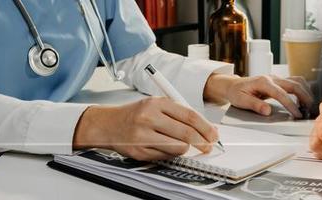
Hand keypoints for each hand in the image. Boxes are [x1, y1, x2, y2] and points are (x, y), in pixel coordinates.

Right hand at [73, 97, 217, 160]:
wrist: (107, 124)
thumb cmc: (136, 114)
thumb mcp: (157, 105)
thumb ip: (180, 115)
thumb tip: (206, 129)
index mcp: (157, 103)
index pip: (189, 115)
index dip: (205, 127)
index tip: (214, 135)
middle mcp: (149, 117)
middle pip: (186, 133)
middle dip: (202, 142)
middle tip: (208, 146)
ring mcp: (143, 135)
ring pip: (177, 147)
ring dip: (186, 148)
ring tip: (184, 145)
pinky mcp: (139, 150)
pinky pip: (165, 156)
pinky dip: (171, 154)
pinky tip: (167, 147)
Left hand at [204, 74, 312, 117]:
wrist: (233, 85)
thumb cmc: (236, 92)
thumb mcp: (240, 100)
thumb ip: (254, 105)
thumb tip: (267, 111)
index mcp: (262, 82)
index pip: (281, 93)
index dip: (290, 104)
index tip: (297, 114)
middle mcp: (271, 78)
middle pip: (293, 84)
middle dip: (304, 97)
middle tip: (310, 110)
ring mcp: (276, 78)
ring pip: (296, 81)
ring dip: (305, 91)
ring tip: (310, 105)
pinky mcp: (279, 81)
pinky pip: (294, 82)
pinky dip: (302, 89)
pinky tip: (305, 98)